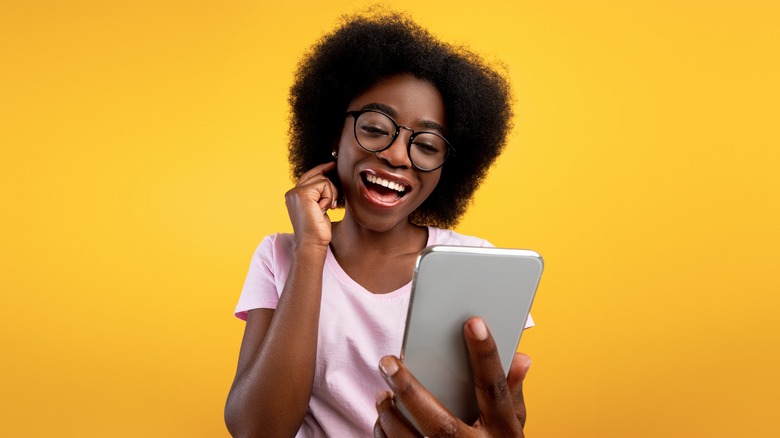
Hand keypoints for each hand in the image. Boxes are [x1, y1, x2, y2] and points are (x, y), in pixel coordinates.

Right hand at [284, 162, 338, 249]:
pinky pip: (324, 184)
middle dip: (330, 190)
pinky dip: (328, 197)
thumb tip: (327, 179)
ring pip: (323, 180)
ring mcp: (296, 192)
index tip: (331, 164)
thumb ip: (318, 194)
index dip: (321, 169)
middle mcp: (292, 192)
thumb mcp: (318, 208)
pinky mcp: (303, 194)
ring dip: (330, 195)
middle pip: (318, 176)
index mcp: (293, 196)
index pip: (309, 176)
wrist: (312, 243)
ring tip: (324, 209)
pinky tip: (323, 209)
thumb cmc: (317, 230)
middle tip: (329, 206)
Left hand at [374, 317, 531, 436]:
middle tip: (388, 362)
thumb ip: (512, 393)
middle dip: (410, 390)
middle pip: (440, 423)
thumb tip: (522, 358)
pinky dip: (386, 435)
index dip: (485, 355)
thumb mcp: (513, 427)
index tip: (473, 323)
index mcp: (503, 432)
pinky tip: (383, 419)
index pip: (494, 388)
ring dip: (391, 416)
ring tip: (381, 394)